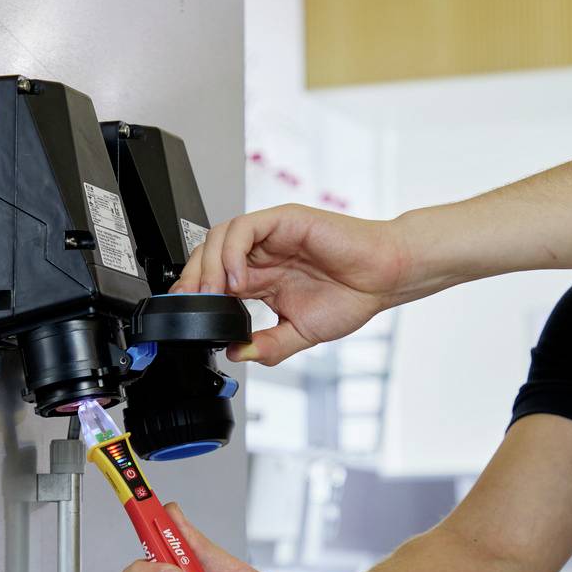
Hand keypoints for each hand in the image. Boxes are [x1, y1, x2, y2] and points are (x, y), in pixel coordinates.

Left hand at [172, 204, 413, 365]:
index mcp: (262, 278)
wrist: (384, 279)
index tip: (187, 315)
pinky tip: (237, 278)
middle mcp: (262, 254)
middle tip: (192, 304)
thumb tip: (236, 353)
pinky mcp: (284, 219)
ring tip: (214, 293)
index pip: (214, 279)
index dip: (195, 294)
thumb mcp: (302, 333)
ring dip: (209, 265)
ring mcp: (271, 235)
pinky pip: (244, 228)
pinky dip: (232, 252)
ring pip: (220, 237)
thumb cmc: (352, 297)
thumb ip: (269, 345)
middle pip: (209, 255)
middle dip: (193, 279)